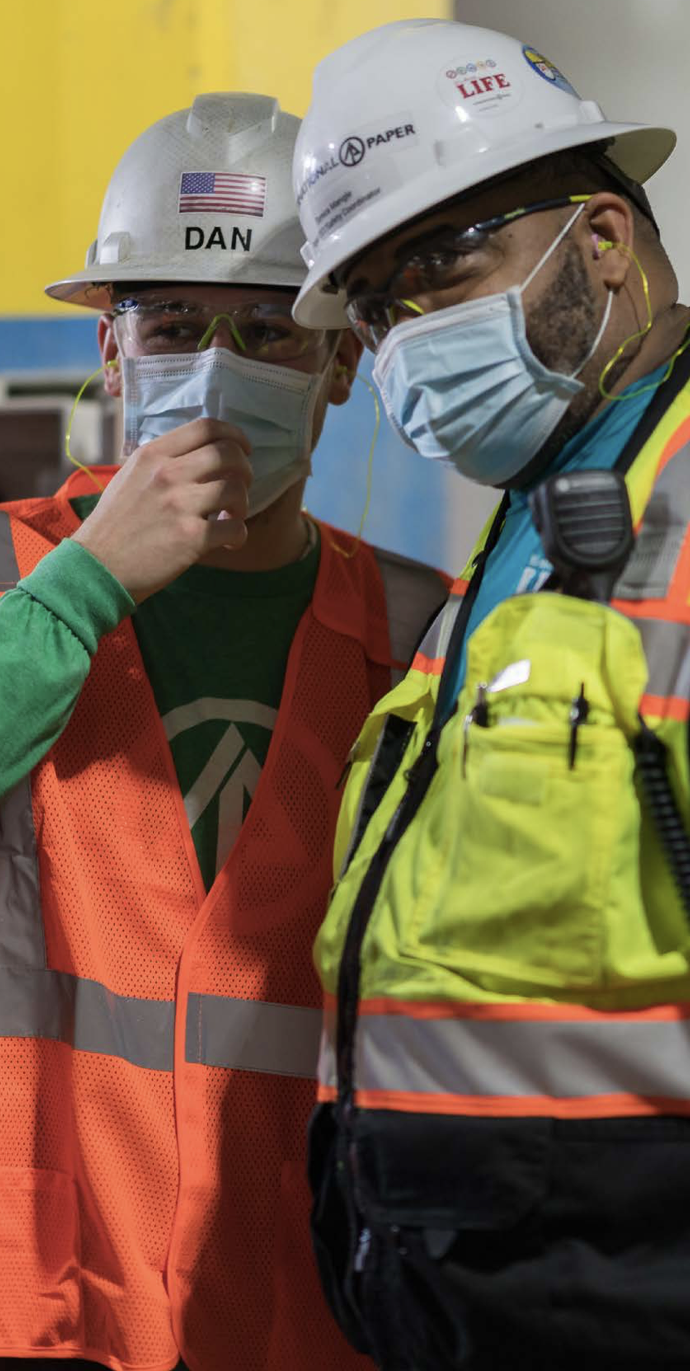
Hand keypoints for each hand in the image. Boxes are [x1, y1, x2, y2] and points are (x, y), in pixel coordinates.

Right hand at [72, 419, 252, 601]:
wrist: (97, 567)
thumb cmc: (114, 525)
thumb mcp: (129, 477)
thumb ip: (160, 462)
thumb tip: (196, 454)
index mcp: (153, 455)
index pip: (206, 427)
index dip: (234, 435)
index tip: (243, 449)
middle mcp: (167, 474)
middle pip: (228, 454)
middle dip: (245, 469)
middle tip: (241, 486)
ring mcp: (180, 505)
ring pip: (236, 490)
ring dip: (243, 504)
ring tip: (232, 517)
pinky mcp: (191, 538)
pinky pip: (235, 528)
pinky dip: (239, 535)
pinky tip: (229, 541)